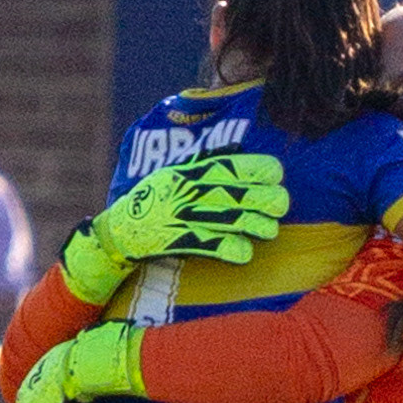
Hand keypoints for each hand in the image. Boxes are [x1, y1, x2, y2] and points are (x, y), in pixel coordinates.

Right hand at [59, 153, 288, 303]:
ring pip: (223, 219)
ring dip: (251, 224)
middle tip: (282, 202)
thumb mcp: (175, 175)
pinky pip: (206, 245)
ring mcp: (180, 217)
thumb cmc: (155, 201)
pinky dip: (227, 249)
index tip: (277, 172)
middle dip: (260, 197)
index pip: (225, 165)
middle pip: (230, 192)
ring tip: (271, 228)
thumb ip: (203, 166)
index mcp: (187, 172)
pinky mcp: (175, 241)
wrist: (120, 231)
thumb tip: (236, 150)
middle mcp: (185, 192)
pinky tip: (245, 252)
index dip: (253, 168)